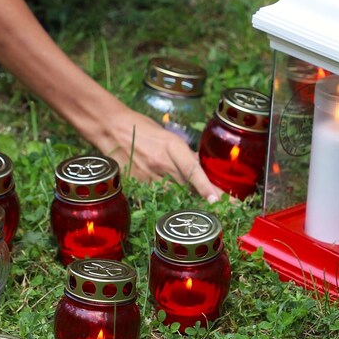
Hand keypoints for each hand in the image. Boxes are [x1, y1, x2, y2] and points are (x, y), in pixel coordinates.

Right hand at [93, 109, 224, 201]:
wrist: (111, 128)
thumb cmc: (142, 128)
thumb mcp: (169, 137)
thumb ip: (184, 153)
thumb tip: (199, 166)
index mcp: (172, 146)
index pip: (192, 170)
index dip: (206, 187)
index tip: (217, 200)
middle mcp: (162, 163)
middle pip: (187, 187)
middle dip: (207, 198)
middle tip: (227, 210)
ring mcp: (148, 175)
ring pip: (174, 195)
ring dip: (189, 202)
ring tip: (206, 210)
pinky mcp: (138, 184)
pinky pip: (157, 195)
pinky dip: (168, 199)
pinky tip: (175, 204)